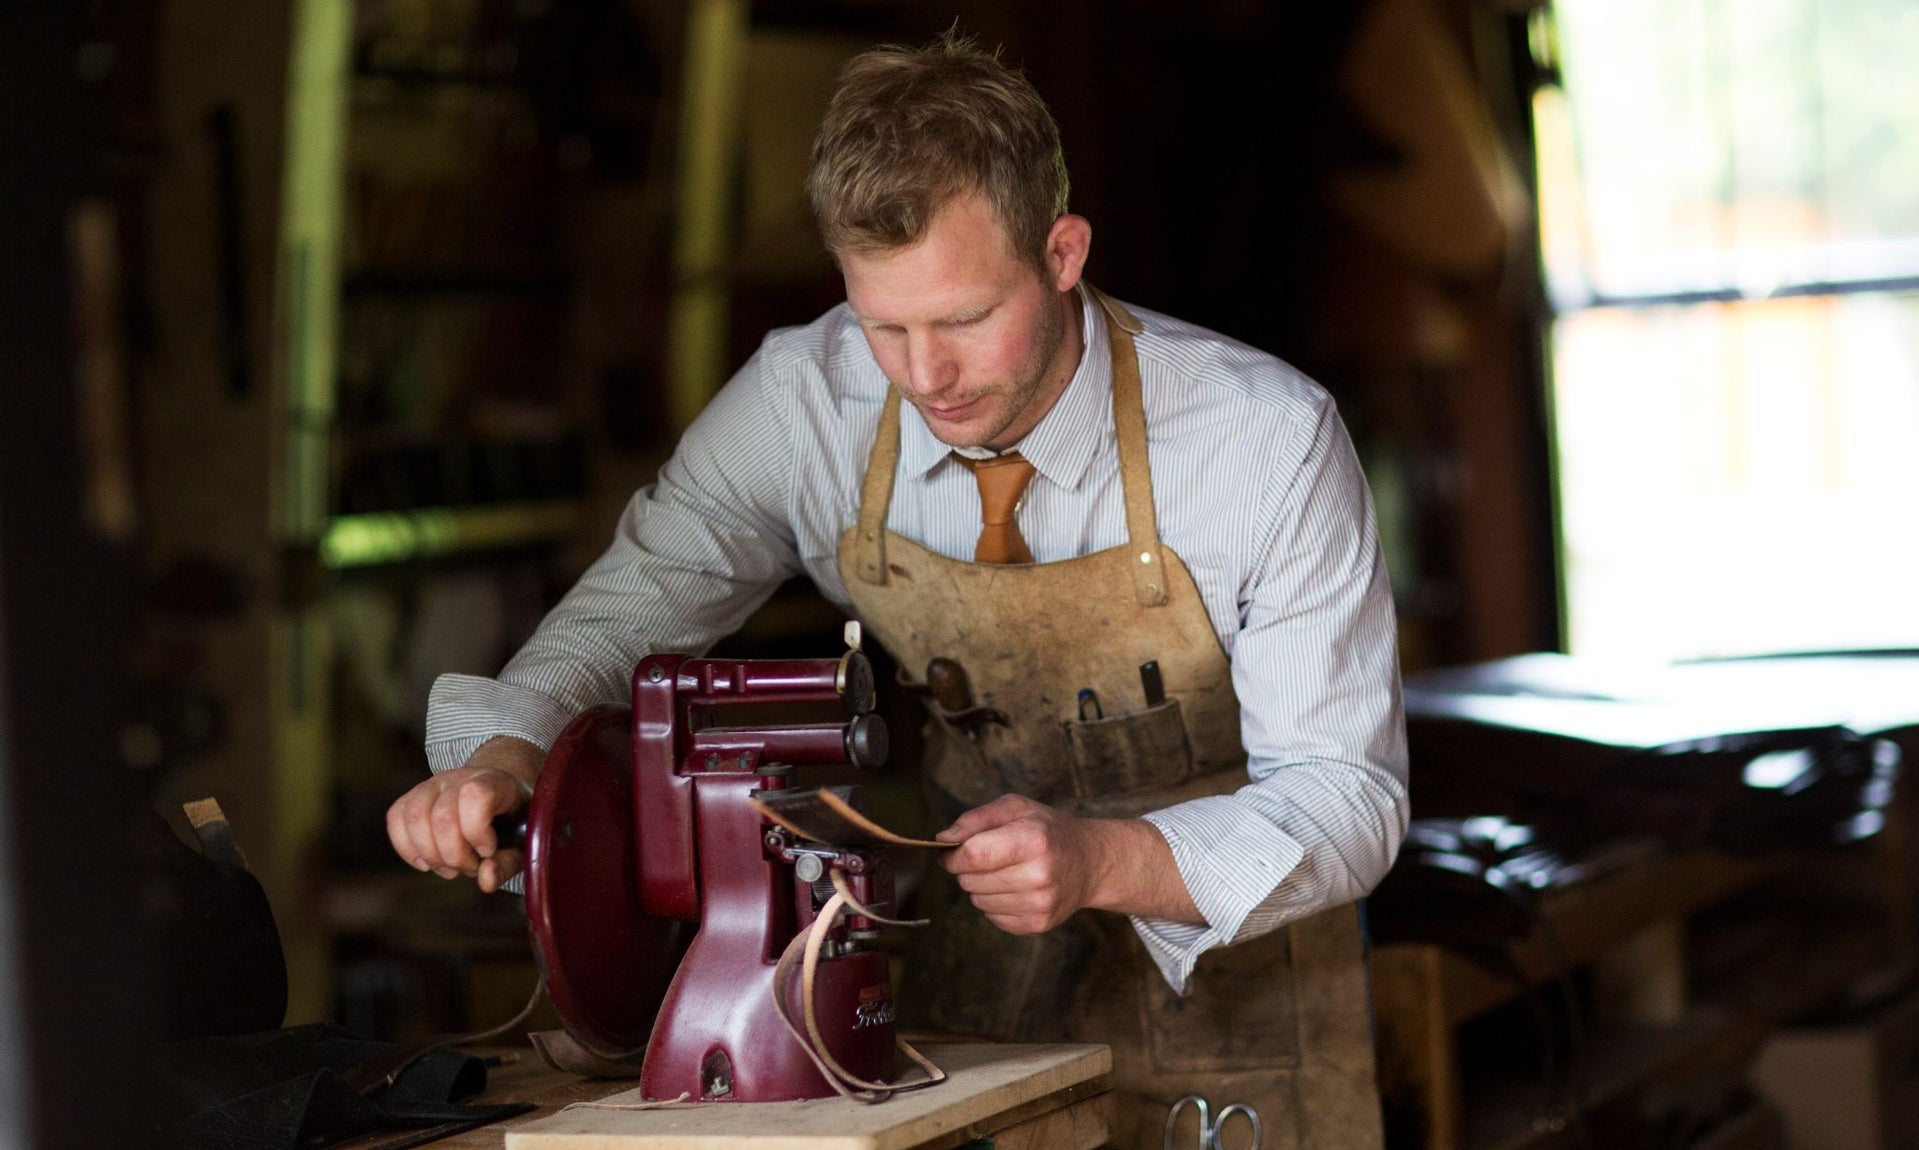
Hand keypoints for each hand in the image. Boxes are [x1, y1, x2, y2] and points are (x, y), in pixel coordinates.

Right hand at [386, 736, 541, 892]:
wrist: (499, 800)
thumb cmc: (514, 824)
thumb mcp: (523, 845)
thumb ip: (508, 864)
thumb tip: (485, 879)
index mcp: (496, 782)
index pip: (475, 795)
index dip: (477, 831)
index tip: (488, 850)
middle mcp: (462, 777)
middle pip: (443, 816)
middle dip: (454, 855)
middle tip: (470, 867)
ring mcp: (434, 783)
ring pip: (414, 816)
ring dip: (429, 854)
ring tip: (450, 868)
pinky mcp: (414, 795)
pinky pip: (396, 817)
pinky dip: (407, 848)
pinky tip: (427, 863)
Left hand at [936, 794, 1103, 933]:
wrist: (1089, 862)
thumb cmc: (1047, 830)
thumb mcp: (1015, 808)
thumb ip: (974, 820)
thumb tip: (942, 841)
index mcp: (1033, 841)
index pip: (973, 856)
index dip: (953, 854)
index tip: (954, 850)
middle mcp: (1039, 876)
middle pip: (970, 880)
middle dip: (968, 868)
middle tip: (991, 857)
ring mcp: (1040, 905)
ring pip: (977, 901)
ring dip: (982, 886)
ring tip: (1007, 871)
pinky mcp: (1037, 924)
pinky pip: (992, 916)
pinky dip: (995, 902)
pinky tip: (1016, 888)